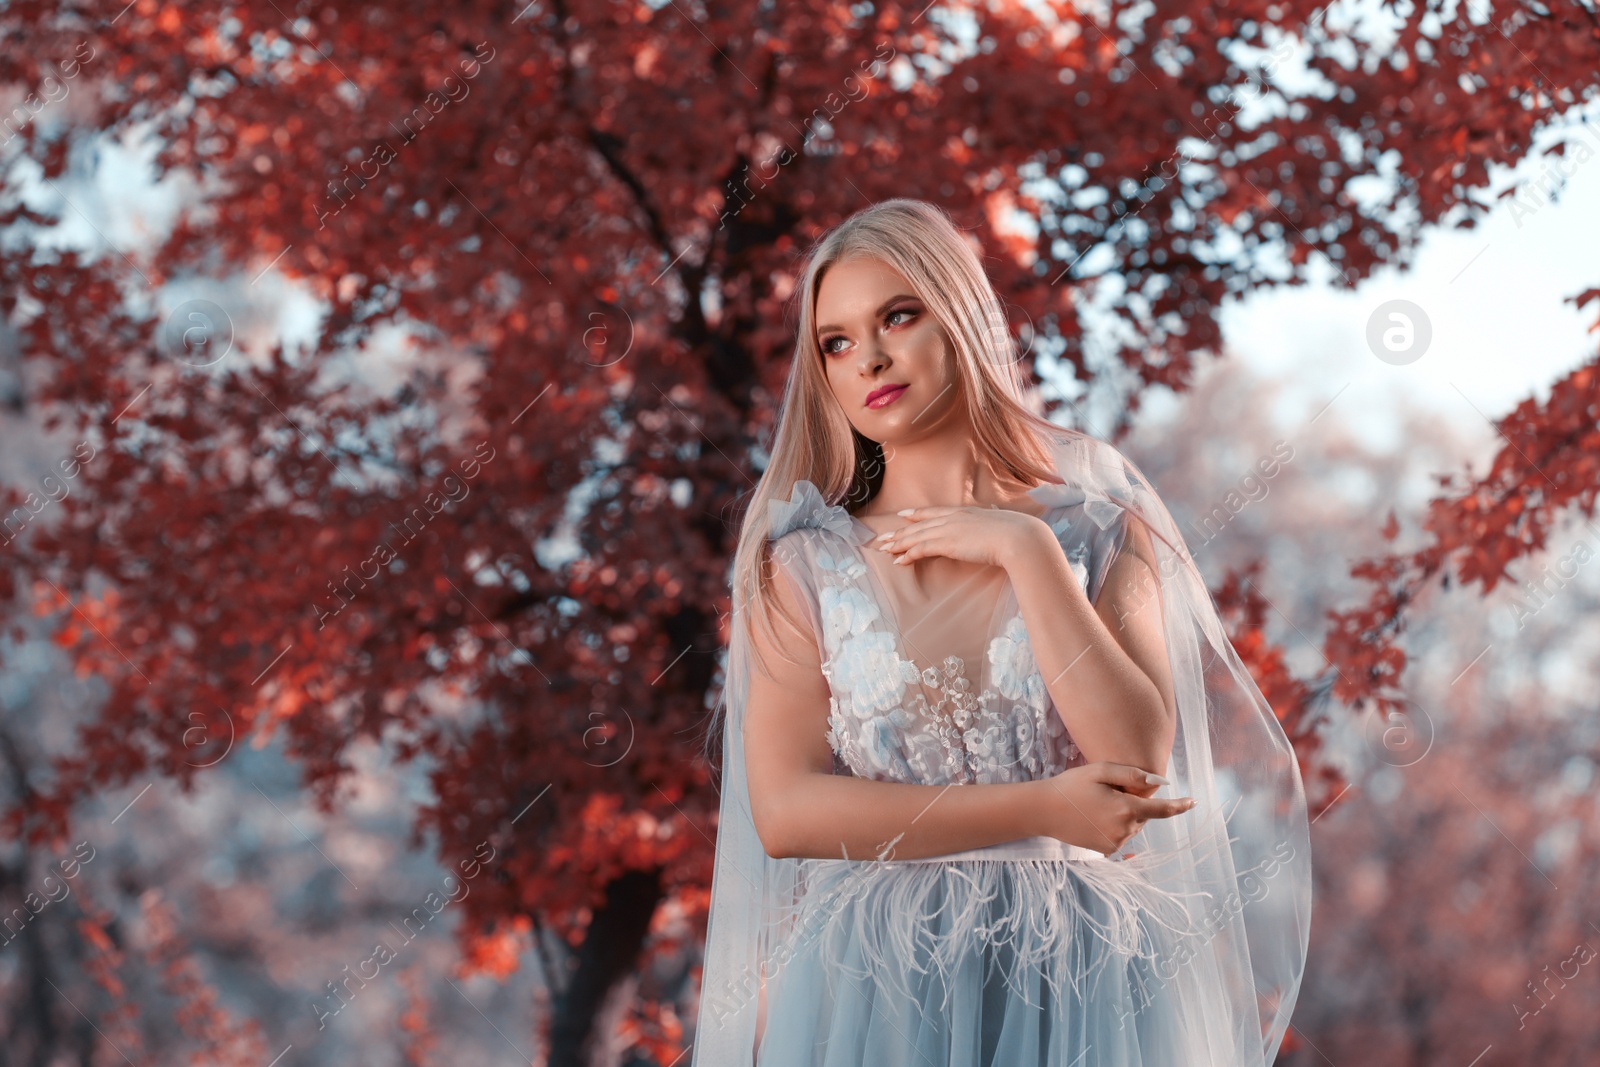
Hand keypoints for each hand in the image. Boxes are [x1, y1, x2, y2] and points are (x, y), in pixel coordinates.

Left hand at [868, 504, 1048, 570]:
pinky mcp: (947, 543)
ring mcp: (949, 529)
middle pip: (919, 524)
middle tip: (882, 539)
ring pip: (915, 536)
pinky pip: (921, 549)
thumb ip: (993, 526)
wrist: (1019, 537)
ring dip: (898, 544)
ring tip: (883, 550)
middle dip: (899, 532)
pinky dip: (908, 555)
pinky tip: (898, 562)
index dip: (916, 514)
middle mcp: (953, 517)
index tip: (902, 515)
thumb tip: (999, 525)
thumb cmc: (1017, 533)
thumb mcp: (1002, 525)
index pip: (934, 512)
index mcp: (965, 512)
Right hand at [1031, 762, 1196, 855]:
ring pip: (1132, 826)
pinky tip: (1093, 817)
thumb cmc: (1071, 785)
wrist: (1043, 811)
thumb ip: (1133, 775)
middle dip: (1134, 803)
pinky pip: (1121, 836)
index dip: (1180, 806)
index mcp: (1126, 809)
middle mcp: (1124, 829)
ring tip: (1096, 804)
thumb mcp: (1100, 771)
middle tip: (1106, 792)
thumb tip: (1162, 783)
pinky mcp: (1106, 851)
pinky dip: (1114, 826)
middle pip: (1143, 815)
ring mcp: (1115, 843)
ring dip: (1123, 815)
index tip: (1193, 802)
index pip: (1162, 810)